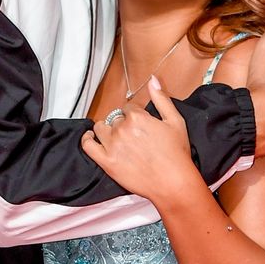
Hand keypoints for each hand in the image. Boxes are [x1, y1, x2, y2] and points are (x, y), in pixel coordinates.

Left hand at [82, 79, 199, 203]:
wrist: (173, 183)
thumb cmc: (177, 155)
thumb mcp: (175, 121)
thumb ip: (162, 99)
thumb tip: (152, 80)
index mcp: (137, 117)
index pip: (128, 108)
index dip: (134, 115)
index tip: (139, 124)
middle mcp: (122, 129)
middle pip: (115, 118)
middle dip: (122, 124)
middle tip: (132, 136)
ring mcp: (112, 146)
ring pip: (100, 128)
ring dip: (106, 130)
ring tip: (114, 137)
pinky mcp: (107, 162)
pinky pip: (88, 146)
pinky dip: (87, 139)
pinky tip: (91, 137)